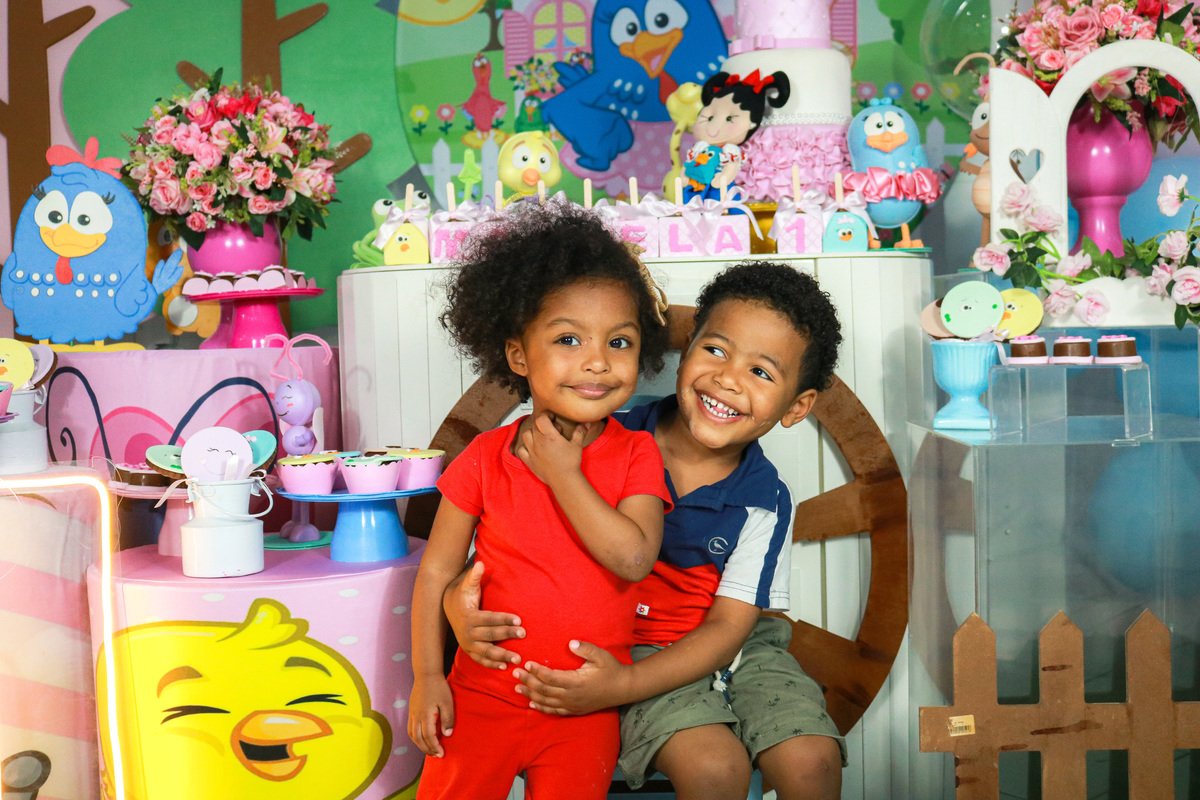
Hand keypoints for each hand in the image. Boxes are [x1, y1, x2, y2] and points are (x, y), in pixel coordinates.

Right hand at [407, 675, 454, 756]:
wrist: (426, 674)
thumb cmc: (439, 687)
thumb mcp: (447, 702)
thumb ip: (448, 719)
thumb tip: (447, 735)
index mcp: (425, 715)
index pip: (429, 737)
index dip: (435, 747)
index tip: (442, 754)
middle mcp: (416, 717)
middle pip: (419, 739)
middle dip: (427, 749)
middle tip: (436, 756)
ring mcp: (412, 714)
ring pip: (412, 735)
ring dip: (420, 745)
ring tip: (429, 750)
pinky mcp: (411, 711)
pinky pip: (410, 729)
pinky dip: (415, 738)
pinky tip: (422, 739)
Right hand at [443, 561, 525, 668]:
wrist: (448, 608)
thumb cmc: (462, 595)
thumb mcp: (466, 585)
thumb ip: (474, 576)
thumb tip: (480, 563)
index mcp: (469, 617)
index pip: (489, 618)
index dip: (504, 619)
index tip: (519, 620)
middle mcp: (467, 633)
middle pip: (490, 635)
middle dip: (507, 635)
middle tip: (523, 634)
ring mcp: (467, 644)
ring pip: (486, 652)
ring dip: (501, 656)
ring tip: (517, 658)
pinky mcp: (469, 650)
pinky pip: (480, 659)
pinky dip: (491, 664)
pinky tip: (504, 667)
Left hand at [513, 413, 587, 484]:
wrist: (564, 480)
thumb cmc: (570, 464)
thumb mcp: (577, 445)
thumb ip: (580, 432)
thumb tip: (586, 424)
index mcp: (550, 436)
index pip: (541, 418)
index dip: (546, 415)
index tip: (551, 418)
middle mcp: (539, 442)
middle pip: (534, 426)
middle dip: (541, 425)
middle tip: (551, 430)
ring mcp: (532, 451)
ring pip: (526, 435)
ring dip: (532, 433)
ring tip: (540, 437)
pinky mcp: (529, 461)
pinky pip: (520, 450)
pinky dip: (523, 447)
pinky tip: (531, 448)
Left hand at [513, 640, 628, 715]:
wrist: (622, 689)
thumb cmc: (611, 669)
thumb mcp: (601, 655)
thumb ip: (585, 649)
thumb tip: (570, 643)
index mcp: (576, 682)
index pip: (550, 677)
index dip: (537, 671)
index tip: (527, 663)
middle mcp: (571, 696)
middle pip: (544, 690)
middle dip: (528, 681)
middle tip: (515, 673)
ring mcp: (572, 705)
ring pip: (546, 701)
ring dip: (530, 694)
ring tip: (517, 688)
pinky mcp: (574, 710)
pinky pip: (553, 711)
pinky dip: (541, 707)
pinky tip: (532, 703)